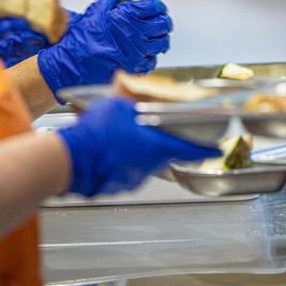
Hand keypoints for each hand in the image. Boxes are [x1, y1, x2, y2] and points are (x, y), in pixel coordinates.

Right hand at [37, 0, 171, 95]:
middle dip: (163, 21)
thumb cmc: (82, 38)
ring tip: (153, 38)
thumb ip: (115, 0)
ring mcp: (137, 53)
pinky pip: (151, 61)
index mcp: (127, 17)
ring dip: (160, 39)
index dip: (158, 6)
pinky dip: (149, 56)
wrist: (73, 63)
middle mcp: (135, 34)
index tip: (158, 7)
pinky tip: (142, 53)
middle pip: (163, 25)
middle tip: (160, 21)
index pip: (154, 7)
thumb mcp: (97, 10)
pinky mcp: (136, 68)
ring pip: (161, 44)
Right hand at [56, 98, 218, 196]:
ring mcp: (132, 179)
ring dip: (138, 150)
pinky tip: (108, 149)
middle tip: (149, 129)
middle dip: (159, 141)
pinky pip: (126, 170)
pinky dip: (122, 160)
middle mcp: (148, 166)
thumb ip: (131, 104)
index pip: (188, 148)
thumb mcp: (117, 106)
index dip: (205, 149)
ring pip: (143, 161)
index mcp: (155, 146)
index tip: (216, 150)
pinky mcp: (116, 185)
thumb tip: (132, 99)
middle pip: (163, 152)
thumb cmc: (95, 133)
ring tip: (120, 136)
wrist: (68, 160)